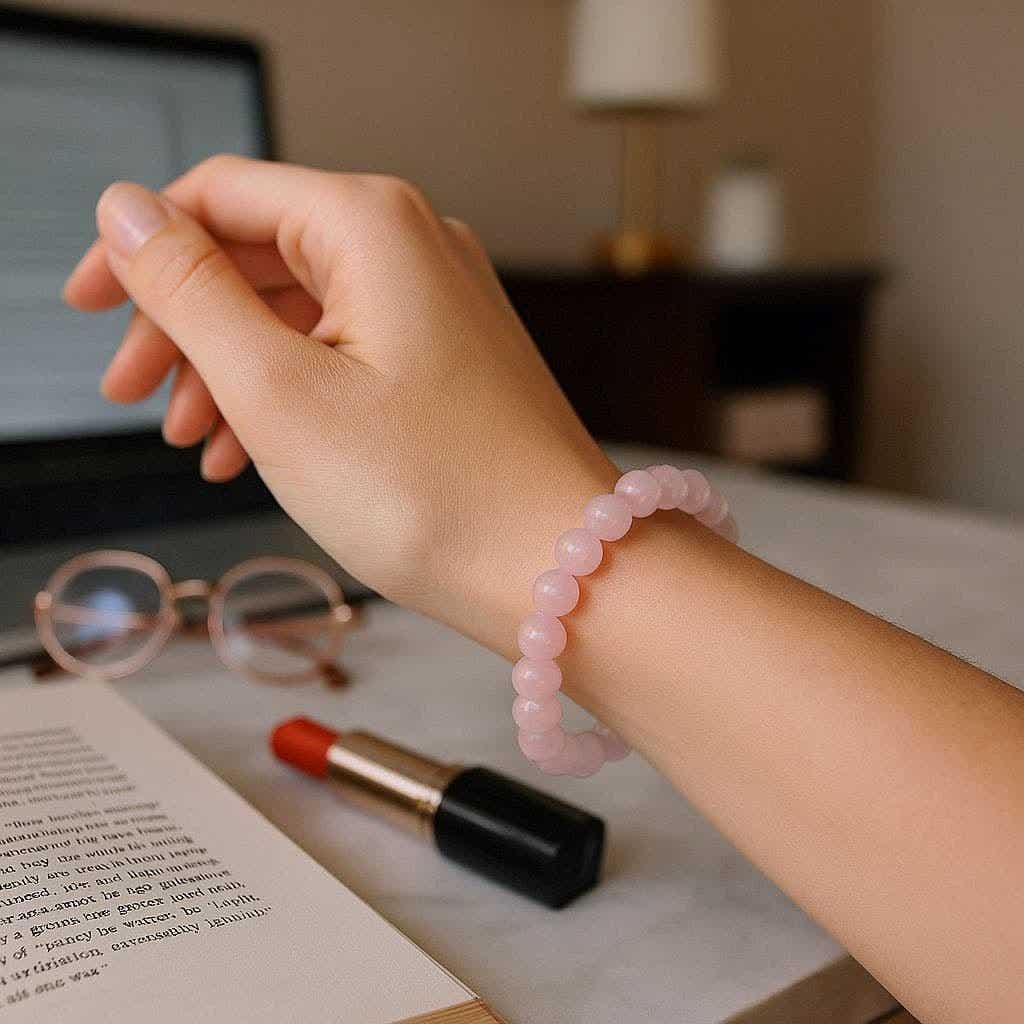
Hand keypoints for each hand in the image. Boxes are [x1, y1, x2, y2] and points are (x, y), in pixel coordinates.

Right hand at [64, 156, 615, 645]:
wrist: (564, 572)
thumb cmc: (437, 495)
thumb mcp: (277, 391)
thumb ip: (191, 292)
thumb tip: (128, 213)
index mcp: (372, 226)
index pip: (219, 195)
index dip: (141, 248)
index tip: (90, 309)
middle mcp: (417, 247)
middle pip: (260, 254)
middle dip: (186, 325)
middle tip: (136, 395)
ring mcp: (441, 305)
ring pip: (301, 312)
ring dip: (234, 369)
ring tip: (197, 442)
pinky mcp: (452, 361)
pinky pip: (348, 353)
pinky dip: (292, 392)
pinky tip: (256, 450)